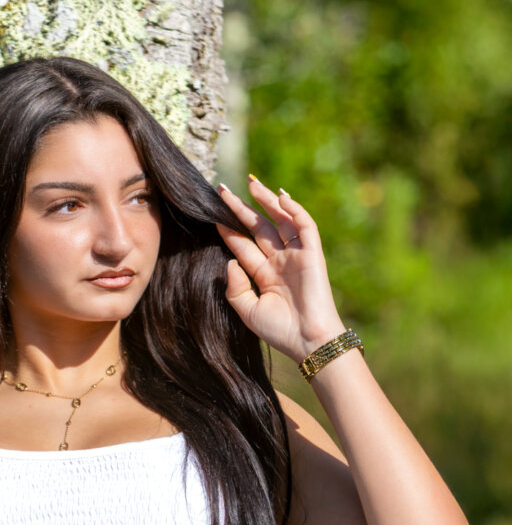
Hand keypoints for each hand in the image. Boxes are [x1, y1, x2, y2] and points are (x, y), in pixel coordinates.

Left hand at [216, 177, 345, 362]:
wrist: (307, 341)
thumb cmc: (280, 331)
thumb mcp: (248, 311)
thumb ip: (235, 287)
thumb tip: (229, 261)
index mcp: (264, 275)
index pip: (243, 245)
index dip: (229, 228)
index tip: (212, 213)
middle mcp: (279, 262)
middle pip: (258, 228)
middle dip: (241, 208)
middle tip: (222, 190)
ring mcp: (296, 256)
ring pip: (280, 221)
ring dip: (267, 202)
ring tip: (251, 183)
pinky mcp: (312, 254)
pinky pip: (304, 226)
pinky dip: (294, 210)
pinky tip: (280, 197)